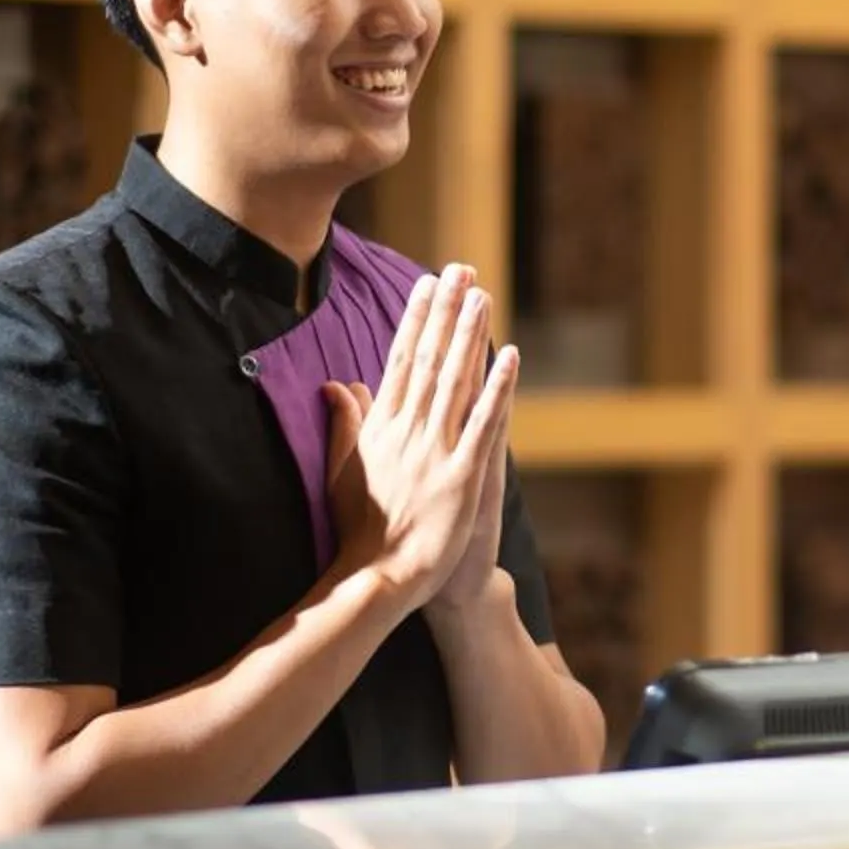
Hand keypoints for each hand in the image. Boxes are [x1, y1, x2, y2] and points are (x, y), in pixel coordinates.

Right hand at [322, 267, 514, 609]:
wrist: (378, 578)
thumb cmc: (362, 529)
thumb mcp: (342, 469)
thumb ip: (344, 423)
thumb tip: (338, 383)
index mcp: (382, 427)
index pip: (401, 360)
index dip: (416, 319)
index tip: (426, 284)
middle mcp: (407, 431)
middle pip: (429, 360)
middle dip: (445, 311)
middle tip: (460, 269)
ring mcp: (435, 452)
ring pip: (455, 382)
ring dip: (469, 336)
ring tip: (482, 295)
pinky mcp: (461, 476)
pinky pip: (484, 425)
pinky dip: (497, 389)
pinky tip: (510, 356)